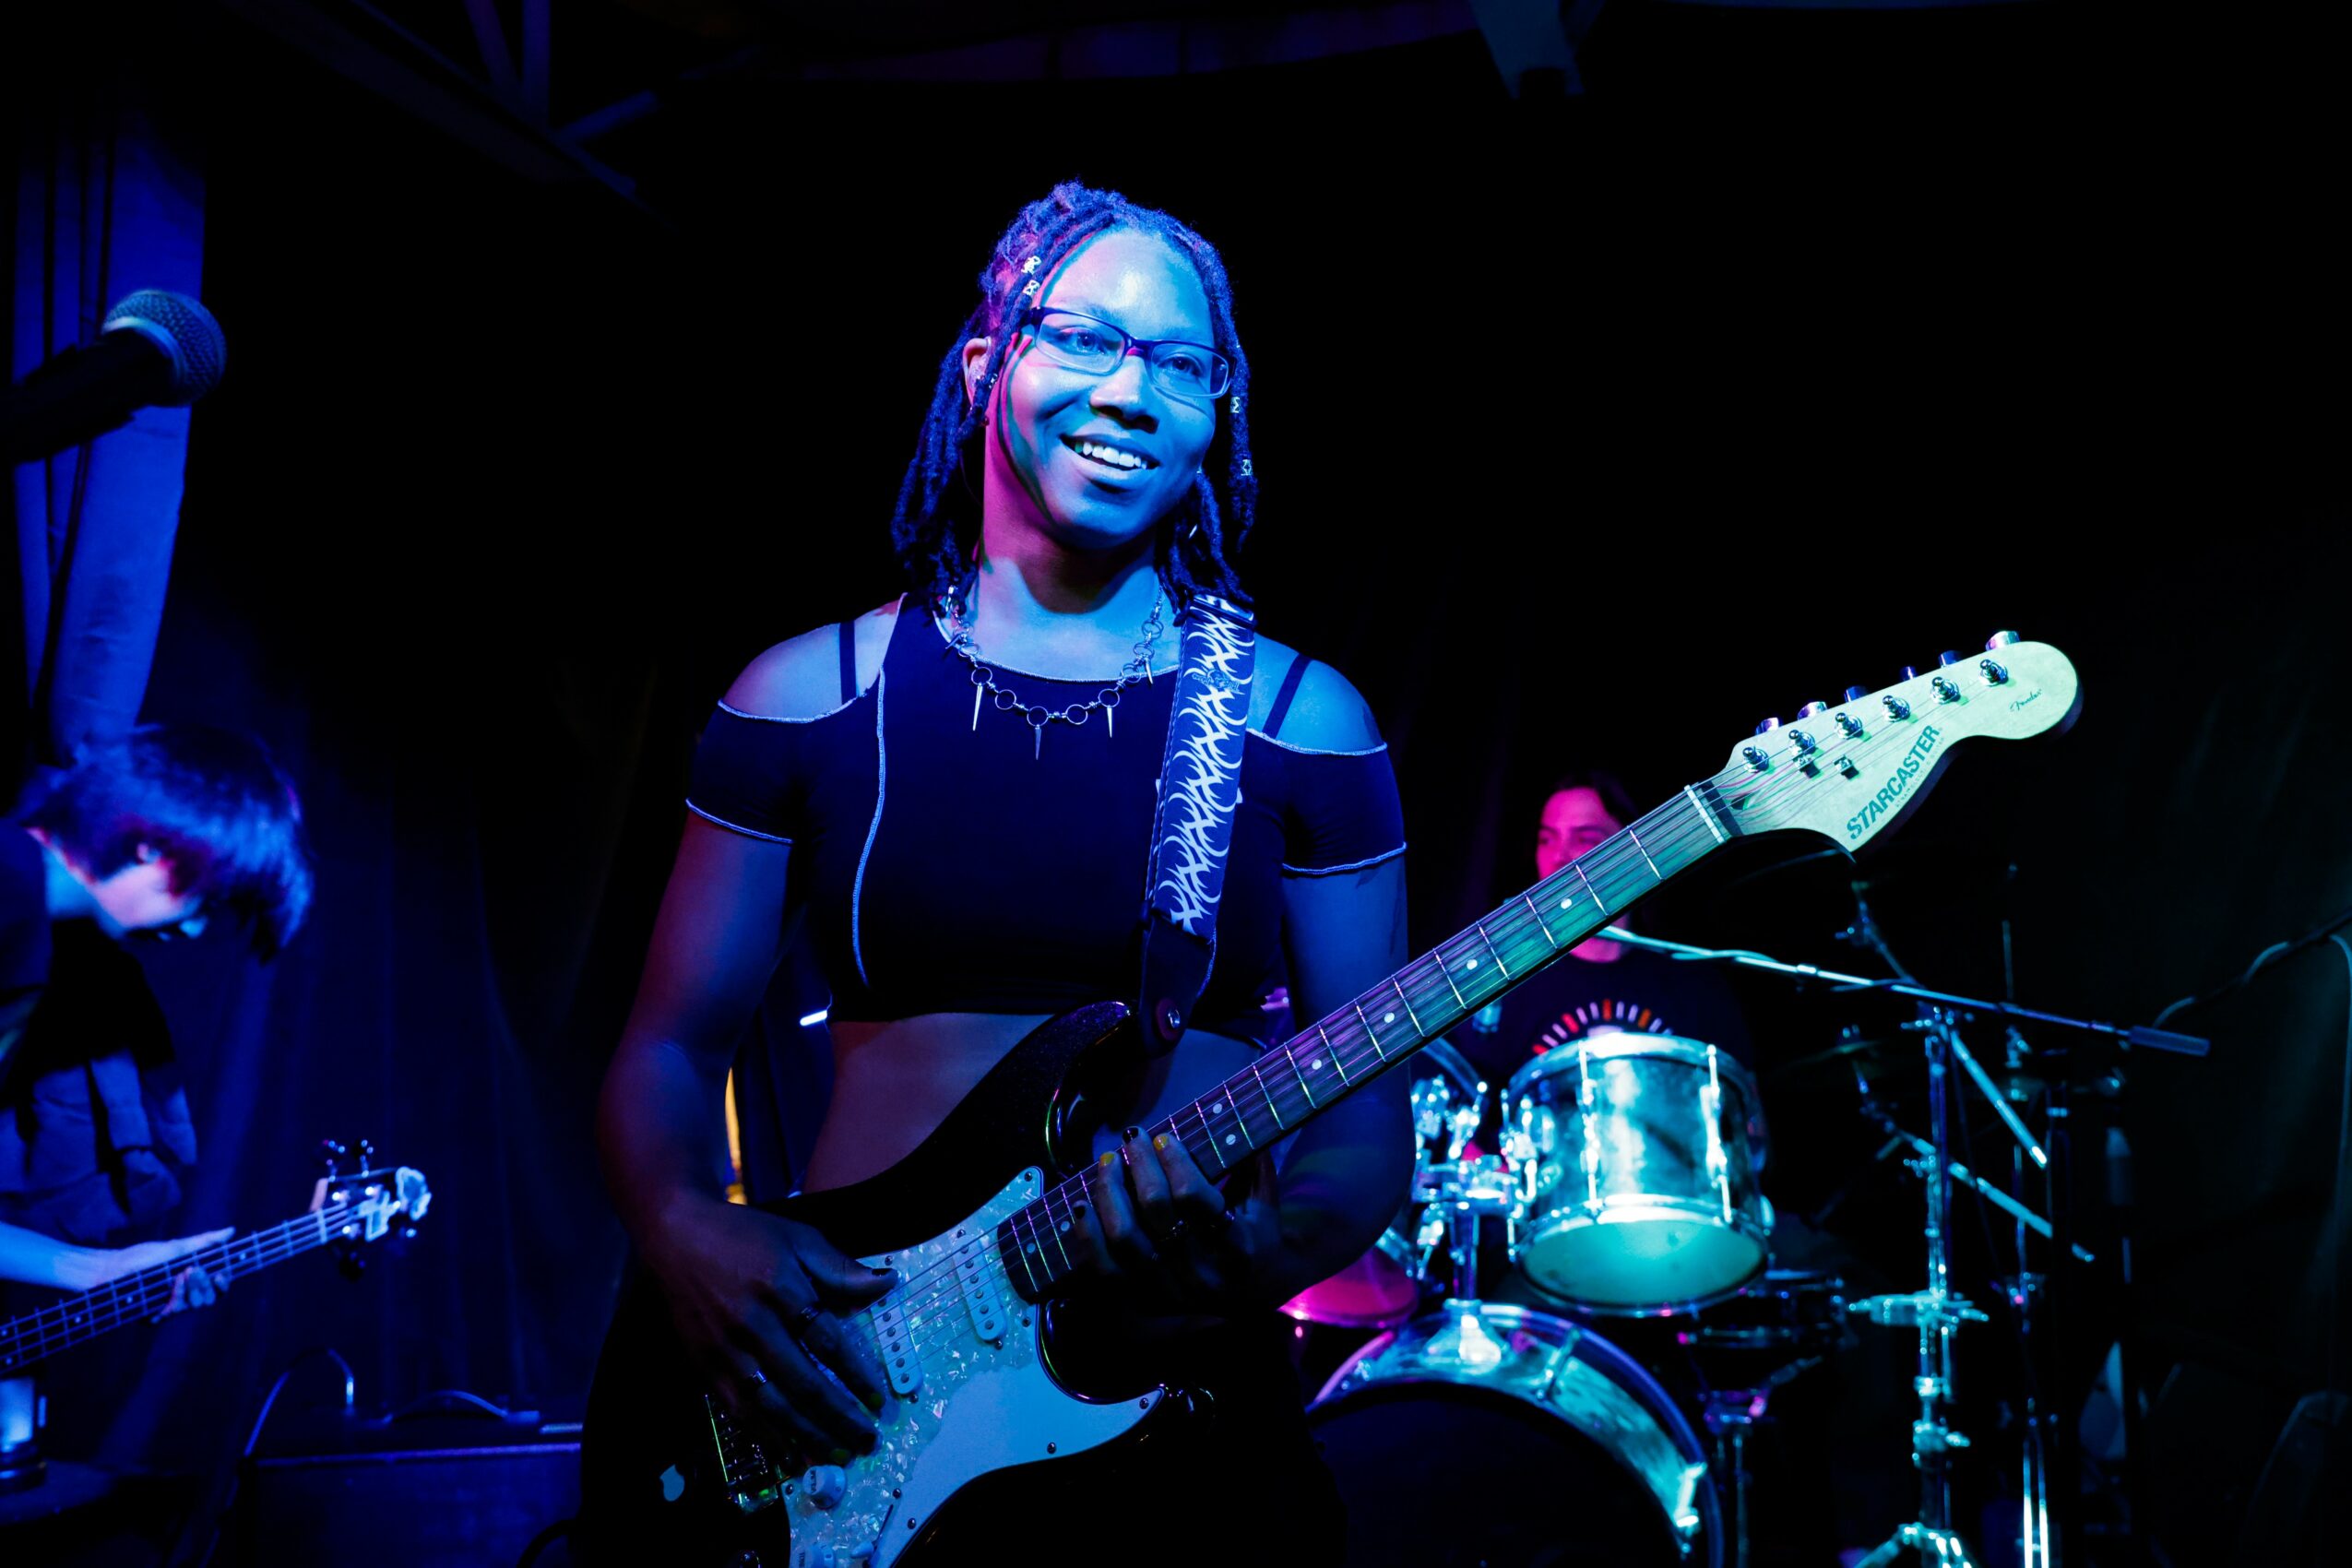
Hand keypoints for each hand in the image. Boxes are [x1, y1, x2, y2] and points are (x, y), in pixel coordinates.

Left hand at [72, 1227, 234, 1317]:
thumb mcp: (177, 1247)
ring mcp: (169, 1307)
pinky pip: (170, 1314)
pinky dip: (172, 1299)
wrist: (111, 1268)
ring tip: (180, 1274)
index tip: (221, 1273)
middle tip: (193, 1270)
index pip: (217, 1288)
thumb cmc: (143, 1257)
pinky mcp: (153, 1317)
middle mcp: (184, 1296)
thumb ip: (205, 1242)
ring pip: (193, 1307)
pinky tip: (169, 1288)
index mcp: (192, 1281)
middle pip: (209, 1300)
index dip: (224, 1284)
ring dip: (190, 1290)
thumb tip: (232, 1230)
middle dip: (205, 1285)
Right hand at [646, 1195, 897, 1458]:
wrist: (675, 1235)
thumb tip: (888, 1283)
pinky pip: (738, 1410)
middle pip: (803, 1382)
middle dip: (839, 1417)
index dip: (857, 1375)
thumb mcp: (798, 1238)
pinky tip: (788, 1455)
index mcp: (782, 1287)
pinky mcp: (703, 1365)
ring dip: (807, 1436)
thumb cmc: (745, 1234)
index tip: (879, 1400)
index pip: (828, 1341)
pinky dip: (765, 1437)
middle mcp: (753, 1323)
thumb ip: (839, 1268)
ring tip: (836, 1455)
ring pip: (771, 1405)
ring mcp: (725, 1349)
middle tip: (867, 1441)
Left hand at [1067, 1128, 1284, 1314]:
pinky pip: (1105, 1268)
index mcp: (1237, 1247)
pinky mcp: (1143, 1300)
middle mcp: (1202, 1273)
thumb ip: (1254, 1165)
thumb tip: (1233, 1117)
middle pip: (1156, 1210)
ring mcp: (1170, 1290)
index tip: (1164, 1139)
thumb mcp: (1265, 1205)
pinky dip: (1088, 1234)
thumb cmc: (1256, 1240)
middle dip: (1140, 1165)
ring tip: (1108, 1163)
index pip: (1196, 1199)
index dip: (1175, 1163)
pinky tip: (1083, 1204)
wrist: (1252, 1299)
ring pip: (1125, 1237)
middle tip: (1133, 1138)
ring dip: (1109, 1192)